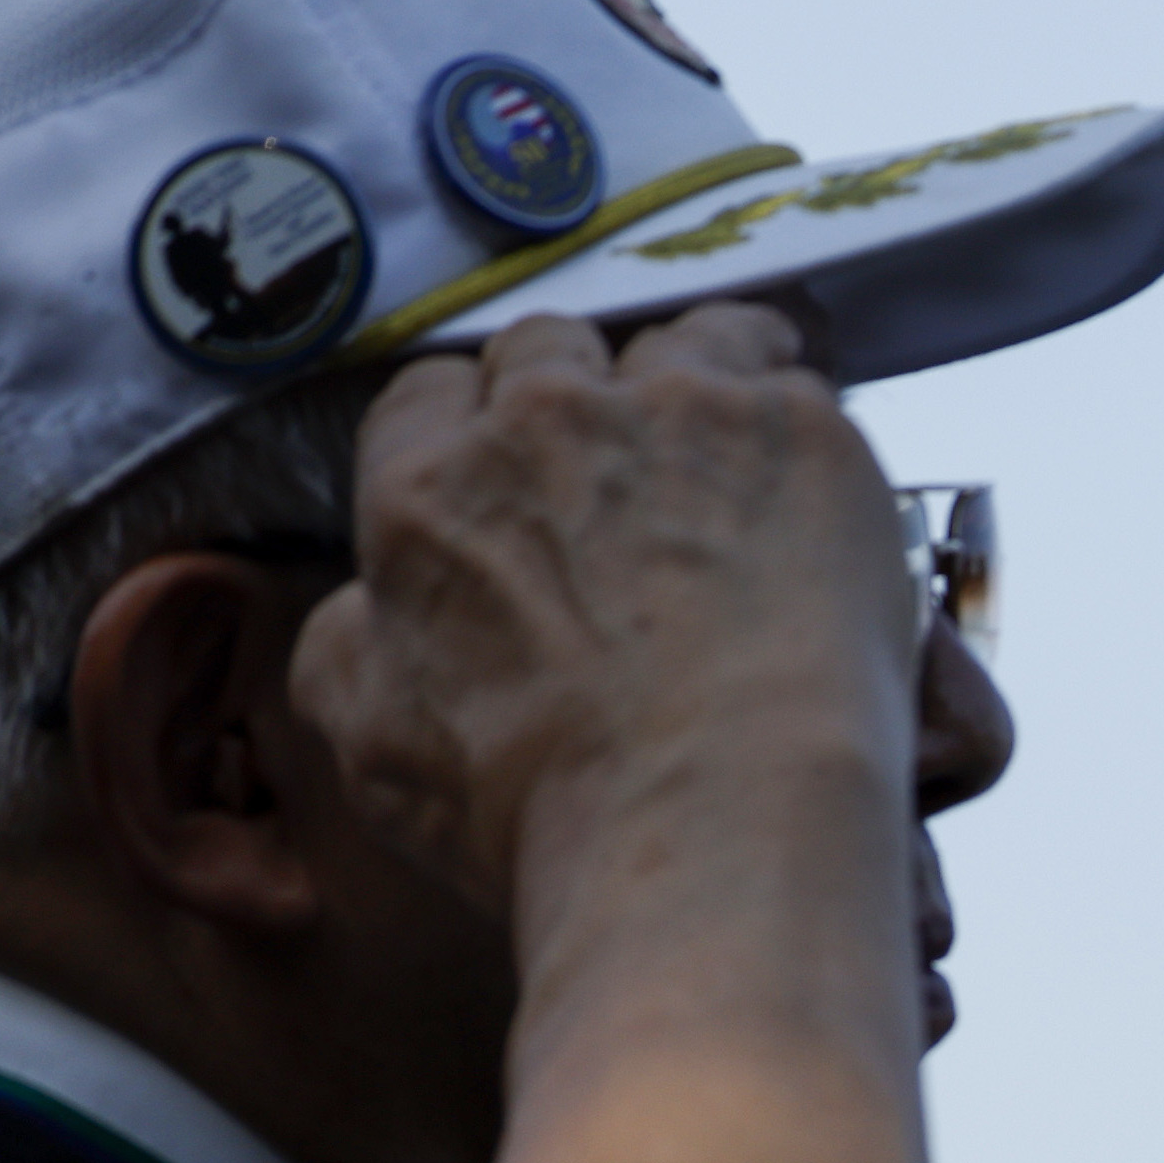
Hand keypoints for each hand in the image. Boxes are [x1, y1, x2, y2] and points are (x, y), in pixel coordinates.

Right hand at [289, 302, 914, 933]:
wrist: (713, 820)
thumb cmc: (545, 811)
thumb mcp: (377, 748)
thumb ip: (353, 649)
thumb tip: (368, 607)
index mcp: (427, 491)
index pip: (431, 399)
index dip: (475, 425)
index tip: (520, 462)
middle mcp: (544, 423)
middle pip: (551, 352)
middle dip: (580, 394)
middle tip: (628, 461)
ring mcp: (680, 413)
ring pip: (680, 342)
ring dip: (696, 378)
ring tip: (733, 438)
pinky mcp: (797, 431)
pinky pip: (794, 379)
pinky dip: (796, 412)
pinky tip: (810, 461)